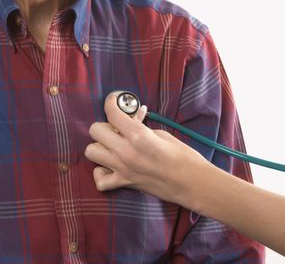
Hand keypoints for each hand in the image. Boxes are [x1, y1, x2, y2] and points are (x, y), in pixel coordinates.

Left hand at [84, 95, 209, 205]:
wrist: (193, 184)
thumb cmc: (183, 156)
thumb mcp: (161, 134)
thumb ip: (141, 126)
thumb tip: (131, 117)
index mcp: (138, 136)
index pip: (112, 113)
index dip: (111, 102)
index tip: (114, 100)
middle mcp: (126, 152)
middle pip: (95, 130)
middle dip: (105, 125)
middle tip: (118, 128)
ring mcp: (122, 170)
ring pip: (91, 152)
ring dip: (100, 146)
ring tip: (113, 146)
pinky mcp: (124, 184)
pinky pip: (100, 180)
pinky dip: (101, 172)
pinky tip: (111, 166)